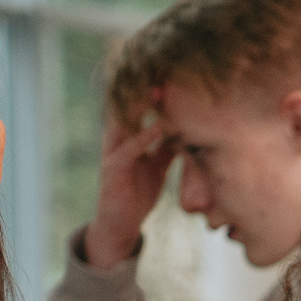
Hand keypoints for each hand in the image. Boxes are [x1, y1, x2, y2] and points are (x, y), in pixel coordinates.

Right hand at [81, 88, 175, 268]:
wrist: (120, 226)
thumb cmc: (137, 194)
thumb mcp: (157, 167)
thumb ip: (167, 149)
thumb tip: (187, 133)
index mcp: (129, 137)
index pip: (140, 109)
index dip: (154, 93)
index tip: (174, 76)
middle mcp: (118, 140)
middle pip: (130, 109)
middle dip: (148, 92)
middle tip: (168, 74)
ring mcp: (113, 153)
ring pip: (126, 122)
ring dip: (143, 107)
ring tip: (161, 90)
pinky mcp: (113, 169)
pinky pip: (130, 149)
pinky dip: (144, 136)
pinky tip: (160, 127)